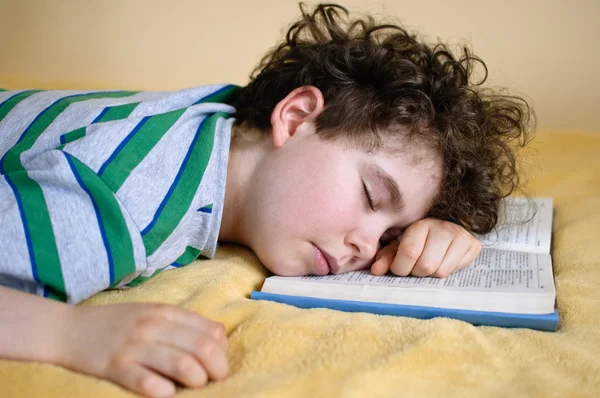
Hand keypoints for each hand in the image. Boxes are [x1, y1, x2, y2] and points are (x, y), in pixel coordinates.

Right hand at [59, 303, 228, 397]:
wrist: (68, 329)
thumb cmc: (116, 324)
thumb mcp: (152, 313)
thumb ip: (185, 322)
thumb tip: (221, 334)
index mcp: (165, 312)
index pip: (209, 330)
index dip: (222, 351)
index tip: (218, 363)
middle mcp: (153, 326)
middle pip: (202, 347)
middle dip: (217, 368)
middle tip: (214, 379)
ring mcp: (134, 347)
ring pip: (182, 364)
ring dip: (196, 380)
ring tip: (195, 386)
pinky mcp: (116, 367)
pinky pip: (148, 383)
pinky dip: (164, 391)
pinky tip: (167, 392)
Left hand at [370, 218, 481, 277]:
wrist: (450, 227)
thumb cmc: (420, 239)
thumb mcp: (401, 244)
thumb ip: (387, 256)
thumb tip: (376, 271)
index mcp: (420, 225)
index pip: (409, 251)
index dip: (400, 267)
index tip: (399, 268)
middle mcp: (442, 228)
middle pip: (425, 265)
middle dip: (416, 272)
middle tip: (415, 267)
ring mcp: (460, 236)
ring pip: (440, 271)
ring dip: (430, 275)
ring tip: (428, 264)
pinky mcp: (473, 246)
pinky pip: (454, 271)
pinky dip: (444, 272)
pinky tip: (442, 262)